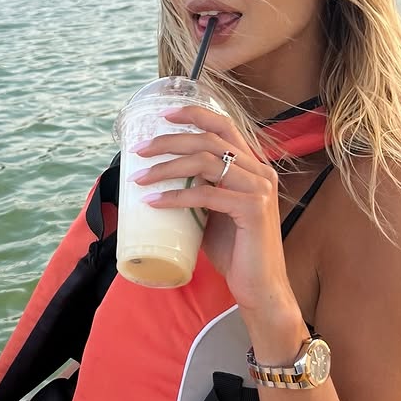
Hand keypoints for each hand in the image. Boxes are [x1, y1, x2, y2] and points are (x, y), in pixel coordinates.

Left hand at [130, 103, 298, 330]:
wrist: (260, 286)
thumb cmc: (235, 251)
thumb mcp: (214, 212)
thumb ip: (200, 190)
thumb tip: (163, 179)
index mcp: (253, 167)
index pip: (225, 126)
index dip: (194, 114)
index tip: (163, 115)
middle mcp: (261, 172)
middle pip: (209, 140)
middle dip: (169, 141)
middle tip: (139, 150)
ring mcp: (259, 189)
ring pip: (206, 162)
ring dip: (166, 167)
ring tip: (139, 178)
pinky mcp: (252, 210)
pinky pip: (206, 195)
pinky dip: (176, 196)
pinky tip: (154, 202)